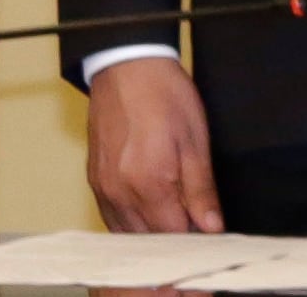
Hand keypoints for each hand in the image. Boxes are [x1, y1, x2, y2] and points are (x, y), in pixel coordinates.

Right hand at [84, 55, 223, 233]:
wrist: (126, 66)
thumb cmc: (163, 95)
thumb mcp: (195, 140)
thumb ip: (201, 190)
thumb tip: (212, 227)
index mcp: (150, 183)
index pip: (175, 237)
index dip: (195, 240)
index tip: (208, 233)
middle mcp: (121, 192)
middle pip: (150, 241)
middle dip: (174, 241)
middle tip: (194, 225)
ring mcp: (103, 188)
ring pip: (129, 235)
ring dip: (152, 235)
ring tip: (173, 218)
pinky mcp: (94, 181)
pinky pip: (112, 219)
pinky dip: (131, 225)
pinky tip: (148, 215)